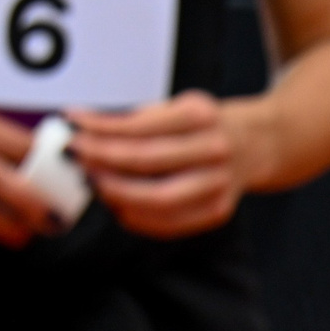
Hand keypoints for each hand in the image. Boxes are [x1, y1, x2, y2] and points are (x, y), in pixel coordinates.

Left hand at [65, 93, 254, 238]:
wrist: (257, 145)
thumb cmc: (205, 126)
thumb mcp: (177, 107)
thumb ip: (136, 120)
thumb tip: (84, 130)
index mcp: (201, 116)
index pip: (140, 127)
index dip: (101, 130)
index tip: (72, 127)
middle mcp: (215, 150)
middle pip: (147, 162)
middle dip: (102, 162)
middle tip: (76, 159)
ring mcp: (220, 185)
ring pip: (157, 199)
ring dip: (116, 194)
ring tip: (94, 183)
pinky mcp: (218, 212)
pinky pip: (168, 223)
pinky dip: (136, 216)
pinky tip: (118, 204)